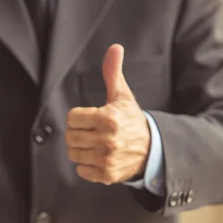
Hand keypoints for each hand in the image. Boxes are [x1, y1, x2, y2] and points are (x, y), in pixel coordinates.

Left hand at [65, 44, 150, 184]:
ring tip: (95, 144)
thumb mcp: (122, 96)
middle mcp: (108, 139)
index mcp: (109, 118)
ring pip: (73, 154)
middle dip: (78, 133)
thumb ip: (113, 72)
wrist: (152, 149)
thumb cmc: (131, 120)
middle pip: (70, 137)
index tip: (89, 117)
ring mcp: (107, 159)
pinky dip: (86, 166)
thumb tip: (115, 47)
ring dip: (81, 149)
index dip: (79, 117)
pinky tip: (98, 157)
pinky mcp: (107, 174)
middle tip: (91, 131)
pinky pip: (81, 171)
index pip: (72, 118)